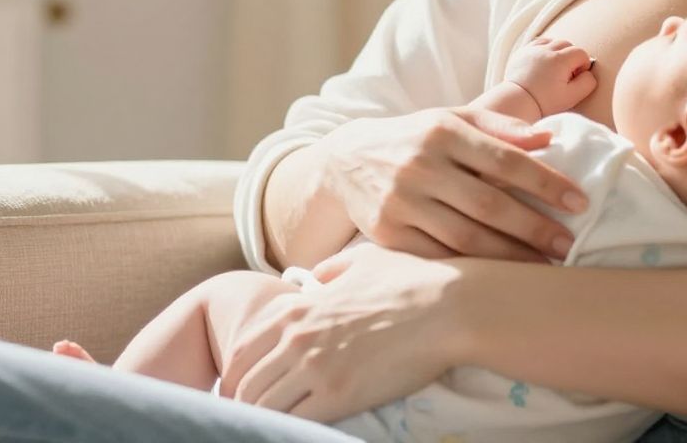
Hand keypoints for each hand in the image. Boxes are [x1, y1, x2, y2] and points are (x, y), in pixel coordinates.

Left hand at [222, 243, 465, 420]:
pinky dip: (287, 430)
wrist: (450, 307)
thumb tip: (315, 277)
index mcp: (296, 309)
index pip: (241, 352)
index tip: (246, 389)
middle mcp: (296, 340)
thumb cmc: (412, 281)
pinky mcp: (339, 396)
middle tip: (253, 415)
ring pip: (262, 407)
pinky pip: (293, 422)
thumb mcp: (364, 261)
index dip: (237, 375)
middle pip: (244, 385)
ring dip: (262, 419)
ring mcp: (315, 369)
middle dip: (243, 403)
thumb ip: (331, 269)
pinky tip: (295, 431)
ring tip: (270, 426)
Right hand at [321, 107, 587, 262]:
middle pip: (489, 204)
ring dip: (509, 257)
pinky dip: (470, 270)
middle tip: (569, 245)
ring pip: (464, 238)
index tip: (580, 202)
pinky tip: (499, 278)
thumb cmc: (417, 139)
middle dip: (534, 228)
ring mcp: (401, 202)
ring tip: (543, 267)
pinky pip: (437, 258)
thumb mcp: (453, 119)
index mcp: (443, 131)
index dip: (546, 182)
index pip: (505, 160)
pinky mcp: (386, 234)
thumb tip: (548, 137)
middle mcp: (420, 165)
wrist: (346, 160)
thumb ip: (500, 127)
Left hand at [502, 36, 597, 116]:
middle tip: (566, 75)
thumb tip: (589, 72)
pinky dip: (544, 49)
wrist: (517, 103)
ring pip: (553, 41)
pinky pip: (538, 43)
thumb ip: (587, 83)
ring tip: (555, 69)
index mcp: (560, 60)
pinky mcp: (522, 52)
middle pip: (568, 44)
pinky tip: (543, 64)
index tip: (575, 78)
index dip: (583, 66)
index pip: (581, 53)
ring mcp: (532, 49)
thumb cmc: (544, 102)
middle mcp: (546, 50)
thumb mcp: (572, 97)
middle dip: (571, 58)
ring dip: (558, 52)